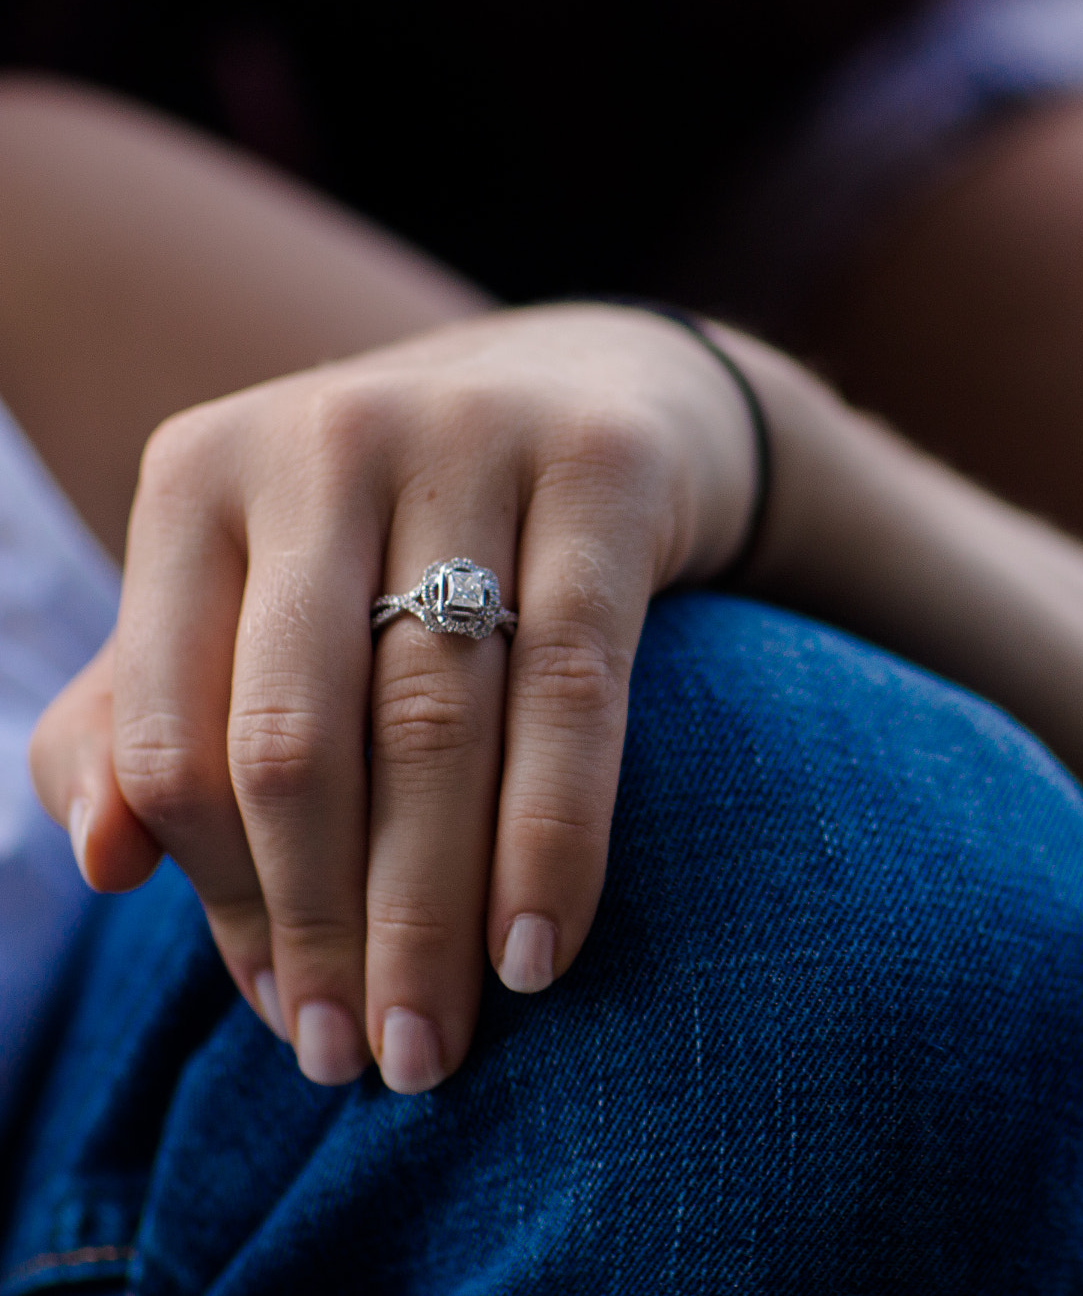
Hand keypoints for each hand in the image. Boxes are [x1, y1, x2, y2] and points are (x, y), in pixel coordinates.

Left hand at [29, 304, 756, 1090]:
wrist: (599, 396)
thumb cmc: (404, 539)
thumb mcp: (261, 606)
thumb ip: (150, 726)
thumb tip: (99, 866)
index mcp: (199, 474)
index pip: (180, 733)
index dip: (221, 901)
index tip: (280, 1018)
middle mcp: (323, 437)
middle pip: (300, 740)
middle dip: (326, 930)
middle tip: (366, 1063)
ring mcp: (469, 437)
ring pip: (438, 723)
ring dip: (434, 914)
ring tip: (441, 1043)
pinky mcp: (605, 467)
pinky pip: (577, 685)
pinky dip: (554, 836)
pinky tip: (540, 949)